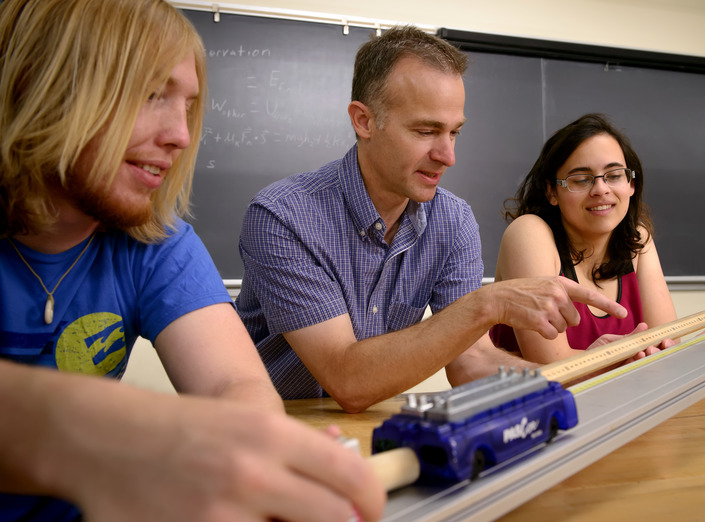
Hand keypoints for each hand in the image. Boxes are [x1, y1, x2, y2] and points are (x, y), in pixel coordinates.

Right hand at [65, 394, 384, 521]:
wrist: (106, 438)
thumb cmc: (180, 428)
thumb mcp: (246, 418)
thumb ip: (298, 444)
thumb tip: (344, 460)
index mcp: (271, 434)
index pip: (351, 475)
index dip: (372, 500)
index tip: (371, 511)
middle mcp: (253, 473)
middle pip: (334, 518)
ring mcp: (222, 513)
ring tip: (278, 519)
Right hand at [490, 276, 626, 338]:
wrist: (498, 298)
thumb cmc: (520, 293)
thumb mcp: (543, 285)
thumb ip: (562, 293)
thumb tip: (575, 314)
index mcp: (560, 283)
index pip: (590, 295)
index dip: (608, 306)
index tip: (624, 314)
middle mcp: (557, 293)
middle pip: (575, 319)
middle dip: (563, 320)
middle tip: (545, 312)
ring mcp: (549, 307)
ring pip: (564, 328)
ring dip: (552, 326)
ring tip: (536, 315)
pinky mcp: (540, 320)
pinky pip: (552, 335)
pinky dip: (544, 333)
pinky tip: (532, 323)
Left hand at [589, 323, 675, 363]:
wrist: (581, 367)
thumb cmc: (595, 354)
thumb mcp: (611, 341)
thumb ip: (628, 337)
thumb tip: (644, 326)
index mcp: (634, 349)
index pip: (653, 346)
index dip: (663, 343)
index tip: (665, 340)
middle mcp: (634, 360)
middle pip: (655, 356)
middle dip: (659, 350)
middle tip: (655, 347)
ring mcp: (630, 369)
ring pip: (646, 364)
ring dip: (648, 357)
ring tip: (645, 352)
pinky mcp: (623, 377)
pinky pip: (633, 371)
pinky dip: (636, 363)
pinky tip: (637, 358)